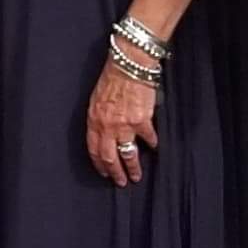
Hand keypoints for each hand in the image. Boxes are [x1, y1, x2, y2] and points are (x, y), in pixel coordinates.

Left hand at [84, 59, 157, 186]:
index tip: (104, 172)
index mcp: (94, 120)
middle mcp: (107, 126)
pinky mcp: (142, 121)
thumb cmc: (112, 78)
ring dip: (132, 167)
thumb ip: (99, 118)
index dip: (98, 164)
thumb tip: (102, 132)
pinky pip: (148, 138)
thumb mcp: (96, 99)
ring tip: (136, 176)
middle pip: (109, 157)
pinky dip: (152, 144)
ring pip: (127, 154)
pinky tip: (154, 148)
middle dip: (115, 173)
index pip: (93, 149)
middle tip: (121, 182)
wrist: (129, 64)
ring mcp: (125, 125)